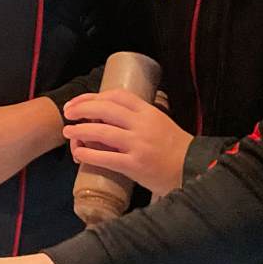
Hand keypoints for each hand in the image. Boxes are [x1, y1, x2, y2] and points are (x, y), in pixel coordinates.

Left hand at [63, 88, 192, 197]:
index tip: (80, 101)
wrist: (194, 168)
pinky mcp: (135, 165)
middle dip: (82, 108)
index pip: (117, 95)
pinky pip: (105, 157)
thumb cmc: (174, 147)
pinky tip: (78, 153)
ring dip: (80, 130)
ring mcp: (138, 144)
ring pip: (101, 131)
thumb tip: (107, 115)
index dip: (94, 96)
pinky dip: (88, 153)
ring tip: (68, 132)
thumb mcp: (158, 123)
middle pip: (105, 109)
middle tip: (68, 113)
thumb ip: (137, 118)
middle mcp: (142, 124)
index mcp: (148, 112)